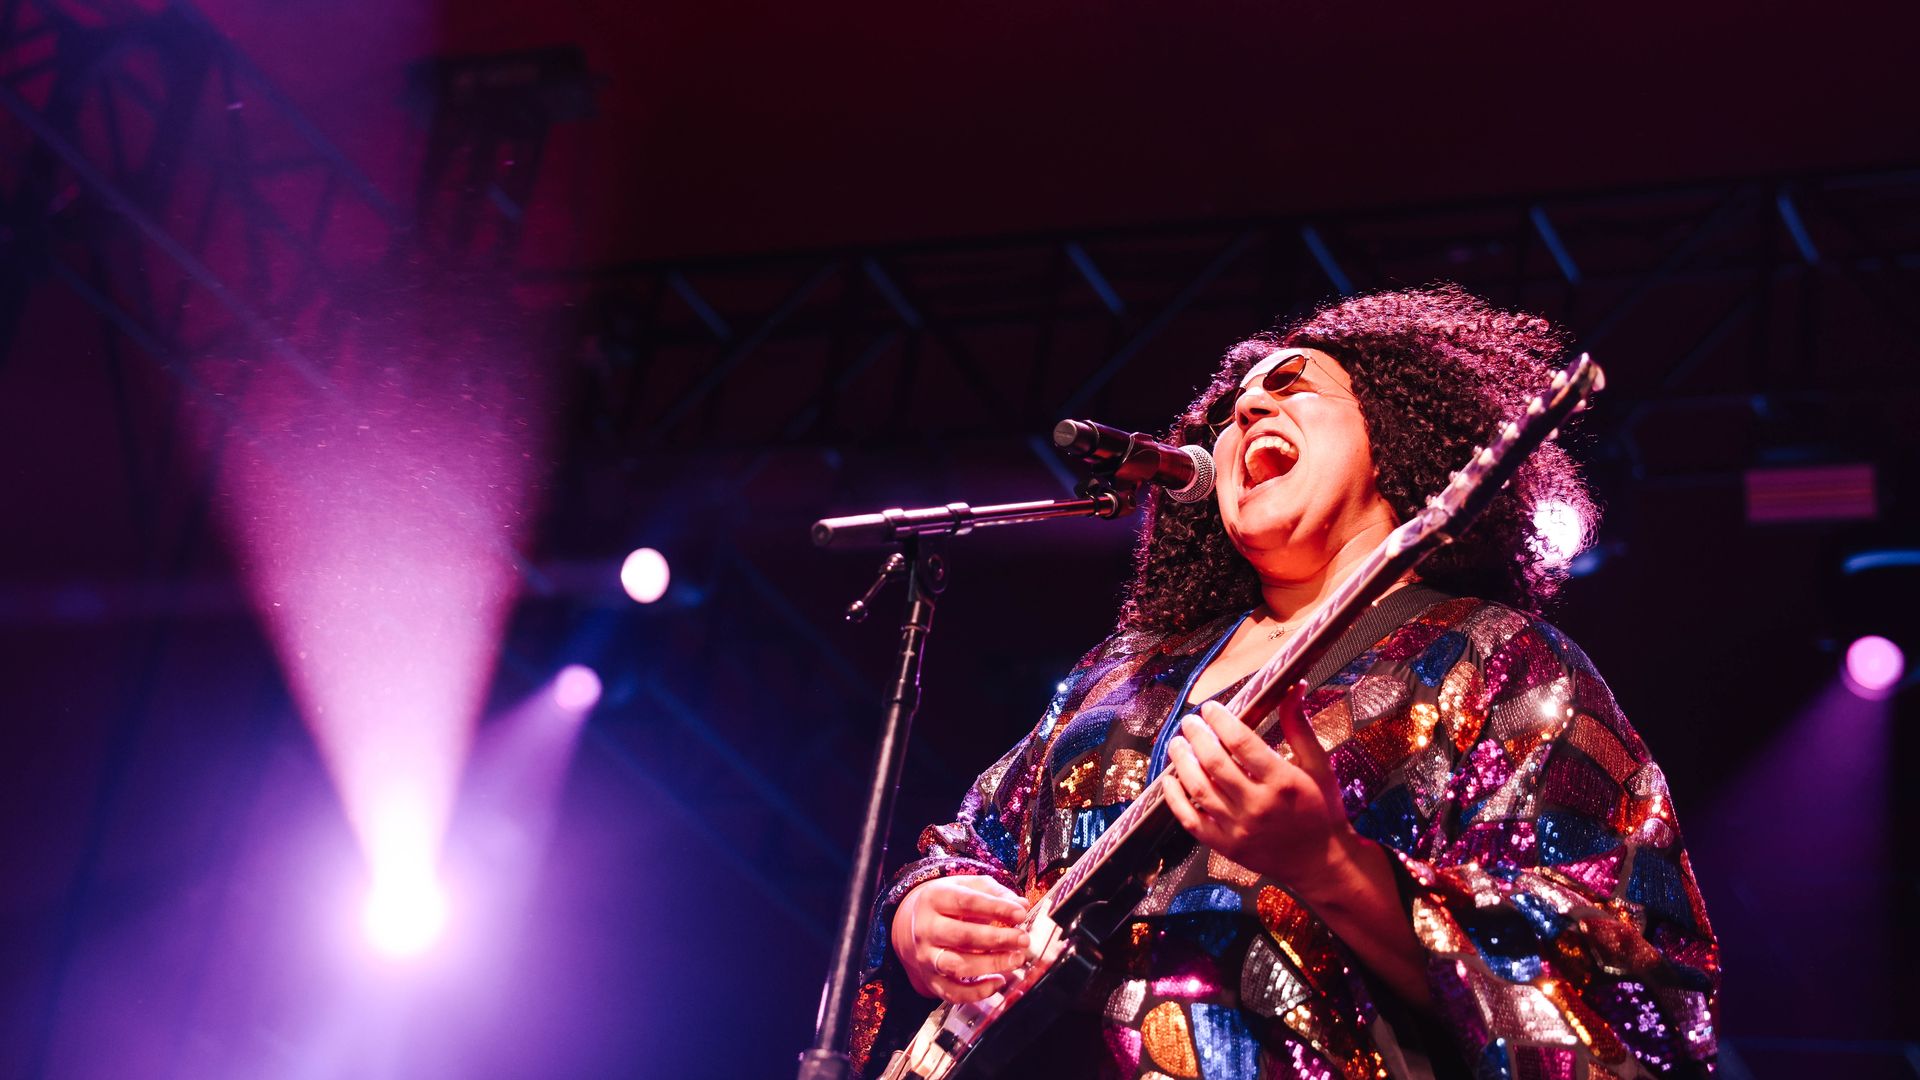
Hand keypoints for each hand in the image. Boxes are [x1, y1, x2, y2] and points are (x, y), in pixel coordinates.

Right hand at [891, 875, 1030, 1002]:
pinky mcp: (931, 980)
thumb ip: (996, 893)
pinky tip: (999, 982)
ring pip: (957, 966)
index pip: (966, 901)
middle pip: (962, 936)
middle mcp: (926, 928)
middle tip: (1023, 939)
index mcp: (934, 898)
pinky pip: (953, 992)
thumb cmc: (951, 904)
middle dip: (997, 939)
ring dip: (991, 964)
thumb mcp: (969, 887)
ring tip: (1016, 959)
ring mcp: (926, 956)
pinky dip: (978, 992)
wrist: (917, 925)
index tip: (1020, 913)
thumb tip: (1021, 905)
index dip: (996, 908)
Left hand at [1162, 680, 1363, 896]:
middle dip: (1196, 736)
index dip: (1220, 720)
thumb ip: (1299, 726)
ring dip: (1182, 762)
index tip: (1209, 708)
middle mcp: (1258, 805)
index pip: (1241, 742)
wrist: (1323, 863)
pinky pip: (1191, 821)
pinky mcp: (1227, 847)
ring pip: (1199, 789)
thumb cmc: (1322, 809)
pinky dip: (1175, 800)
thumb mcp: (1318, 765)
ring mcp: (1239, 828)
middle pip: (1214, 763)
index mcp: (1282, 781)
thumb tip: (1293, 686)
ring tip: (1176, 744)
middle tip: (1188, 722)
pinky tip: (1169, 781)